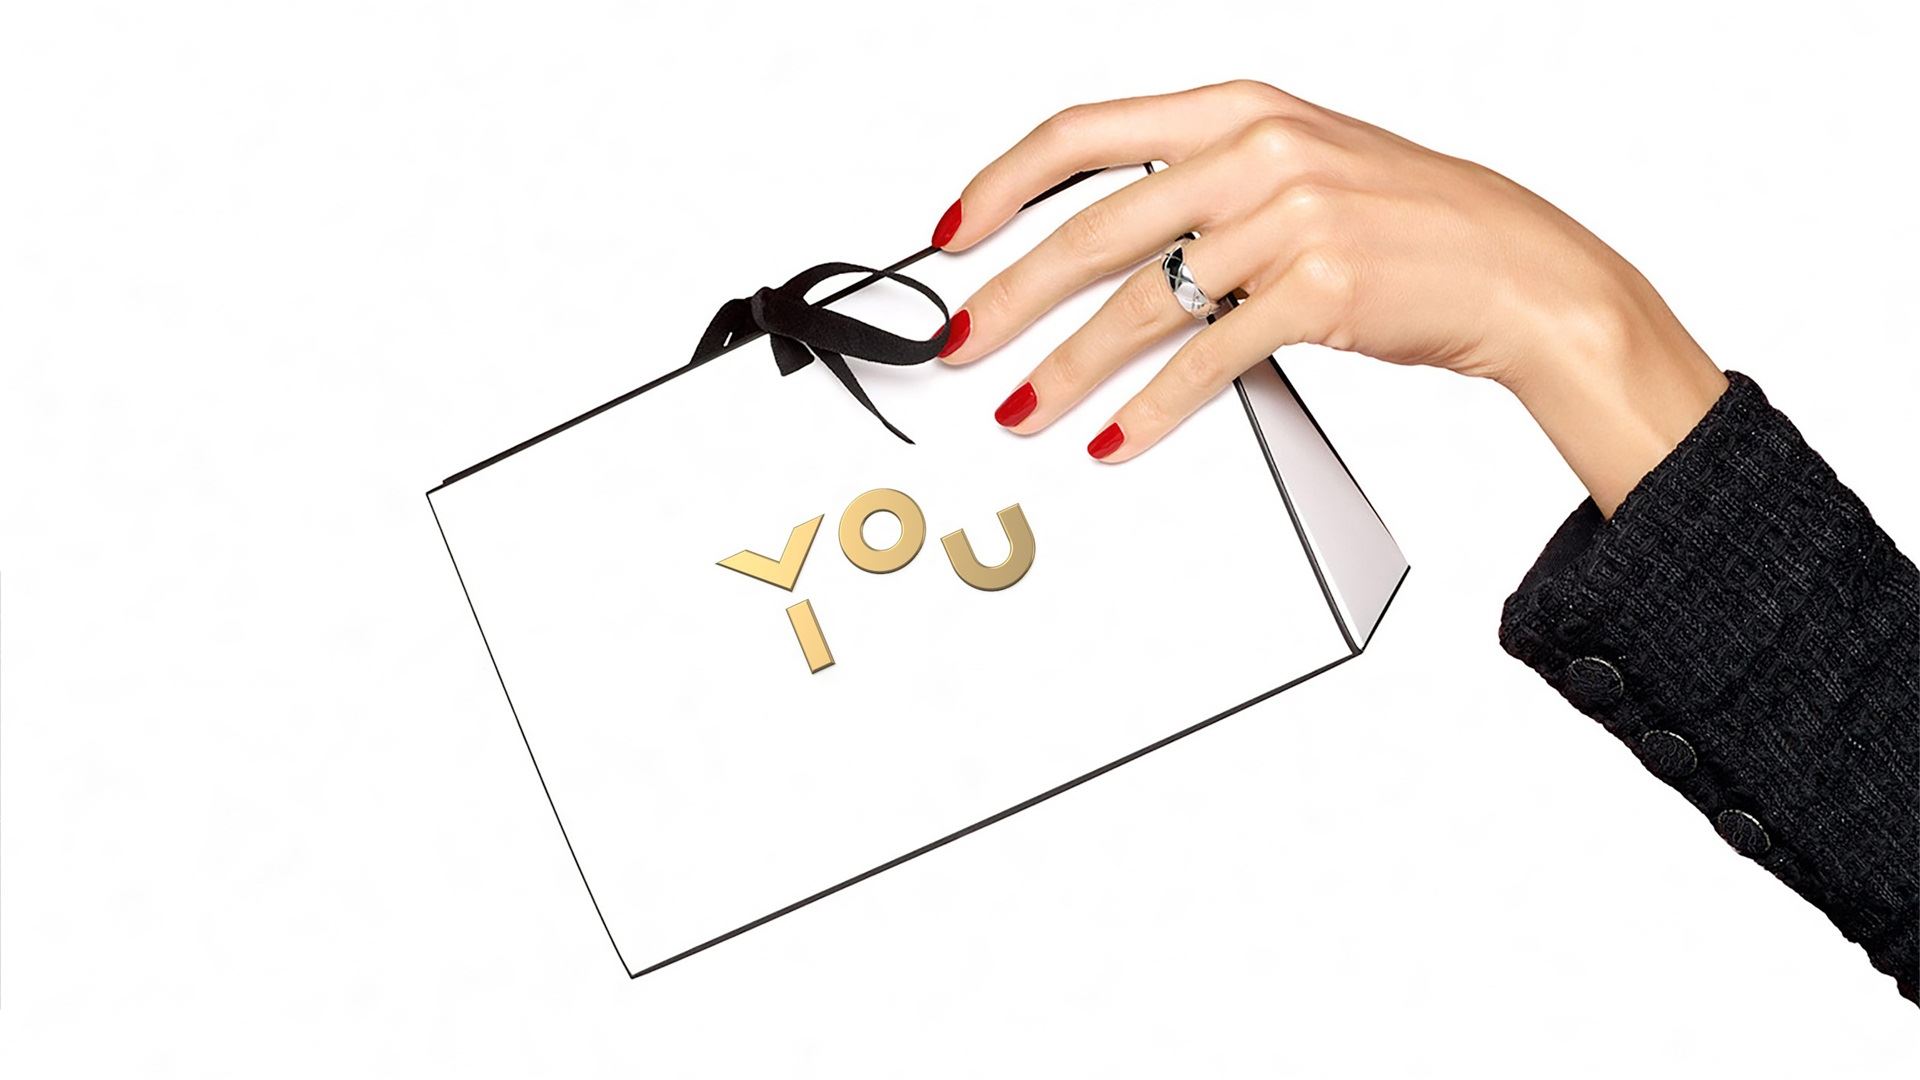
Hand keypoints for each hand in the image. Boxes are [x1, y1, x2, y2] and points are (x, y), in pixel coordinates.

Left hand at [934, 80, 1727, 514]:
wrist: (1518, 267)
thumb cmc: (1406, 219)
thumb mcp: (1298, 163)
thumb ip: (1202, 182)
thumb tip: (1098, 242)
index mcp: (1239, 107)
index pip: (1084, 133)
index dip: (1003, 185)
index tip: (954, 236)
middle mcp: (1258, 151)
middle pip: (1093, 228)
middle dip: (1010, 296)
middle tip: (961, 342)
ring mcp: (1290, 218)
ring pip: (1139, 302)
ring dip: (1065, 368)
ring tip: (1022, 409)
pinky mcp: (1320, 291)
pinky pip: (1204, 360)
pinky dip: (1148, 409)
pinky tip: (1112, 437)